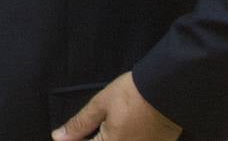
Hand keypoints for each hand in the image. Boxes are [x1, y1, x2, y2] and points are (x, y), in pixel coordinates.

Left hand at [51, 72, 180, 140]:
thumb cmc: (134, 94)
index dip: (73, 140)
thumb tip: (58, 137)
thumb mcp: (101, 104)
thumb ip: (79, 124)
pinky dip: (124, 138)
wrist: (169, 90)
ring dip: (107, 137)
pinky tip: (125, 129)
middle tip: (88, 130)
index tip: (66, 135)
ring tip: (110, 125)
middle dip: (90, 138)